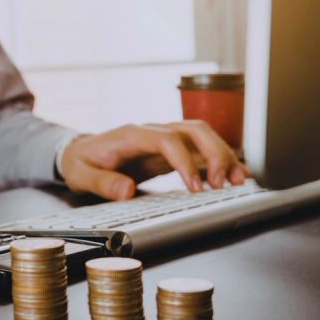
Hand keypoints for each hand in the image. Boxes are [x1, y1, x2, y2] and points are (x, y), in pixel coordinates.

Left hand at [60, 121, 250, 199]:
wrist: (80, 153)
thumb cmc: (82, 162)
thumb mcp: (82, 175)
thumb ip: (102, 183)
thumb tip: (127, 189)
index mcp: (131, 135)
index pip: (167, 139)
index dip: (185, 161)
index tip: (195, 187)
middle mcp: (152, 132)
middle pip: (193, 130)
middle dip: (214, 153)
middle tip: (224, 183)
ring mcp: (163, 139)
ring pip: (202, 137)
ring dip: (223, 155)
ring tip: (239, 181)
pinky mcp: (170, 150)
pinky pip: (200, 150)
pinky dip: (219, 161)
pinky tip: (234, 176)